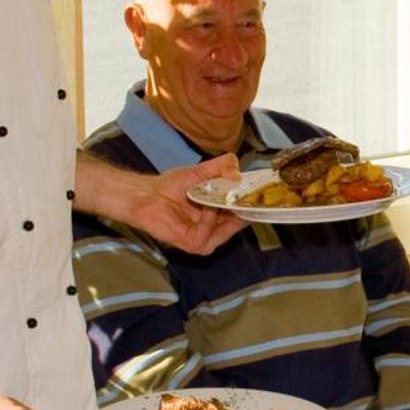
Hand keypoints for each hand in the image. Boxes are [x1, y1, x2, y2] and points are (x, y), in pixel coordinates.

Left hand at [76, 152, 246, 253]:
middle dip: (245, 208)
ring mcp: (204, 239)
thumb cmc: (169, 186)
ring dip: (225, 213)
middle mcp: (214, 228)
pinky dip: (208, 220)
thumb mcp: (201, 172)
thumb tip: (238, 165)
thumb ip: (221, 167)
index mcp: (218, 214)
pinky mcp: (193, 244)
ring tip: (220, 197)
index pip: (242, 211)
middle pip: (239, 222)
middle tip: (251, 194)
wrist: (146, 195)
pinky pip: (208, 235)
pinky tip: (205, 206)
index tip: (263, 191)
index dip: (252, 202)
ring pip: (227, 231)